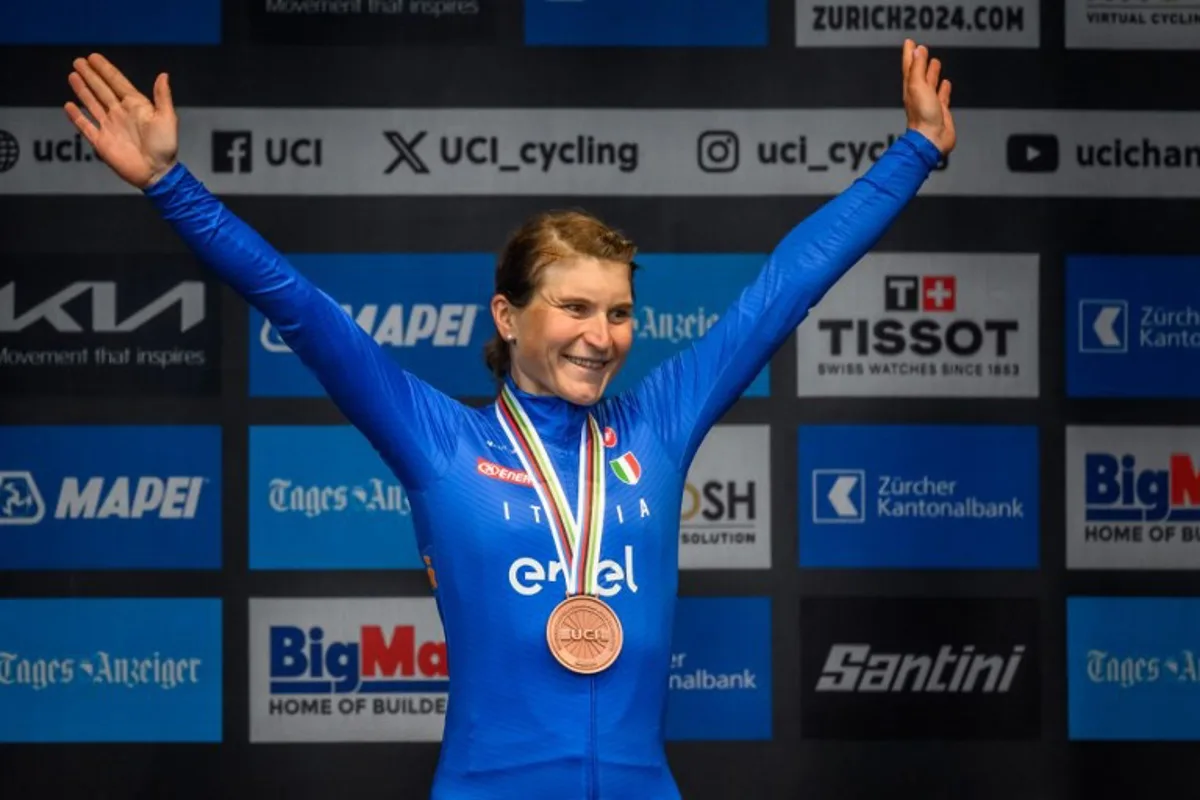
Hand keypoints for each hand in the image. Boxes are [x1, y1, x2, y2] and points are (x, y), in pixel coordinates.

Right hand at [63, 54, 178, 188]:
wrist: (157, 172)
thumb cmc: (165, 146)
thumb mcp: (167, 119)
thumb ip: (162, 97)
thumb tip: (163, 75)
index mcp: (136, 106)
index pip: (117, 83)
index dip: (105, 70)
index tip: (94, 57)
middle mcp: (120, 113)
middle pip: (101, 90)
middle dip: (90, 75)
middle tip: (78, 61)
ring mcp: (109, 127)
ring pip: (92, 103)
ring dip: (82, 90)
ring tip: (72, 75)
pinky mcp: (101, 141)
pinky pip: (85, 126)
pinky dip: (76, 116)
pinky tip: (68, 105)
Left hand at [901, 39, 955, 155]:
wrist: (932, 139)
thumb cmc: (922, 117)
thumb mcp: (918, 87)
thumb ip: (917, 69)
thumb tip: (917, 51)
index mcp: (911, 88)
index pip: (909, 67)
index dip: (909, 54)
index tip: (909, 42)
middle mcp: (919, 95)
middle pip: (919, 74)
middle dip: (920, 61)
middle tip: (921, 49)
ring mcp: (930, 103)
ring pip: (930, 84)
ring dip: (932, 73)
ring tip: (935, 62)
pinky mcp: (940, 111)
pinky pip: (942, 96)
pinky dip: (943, 89)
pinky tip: (946, 84)